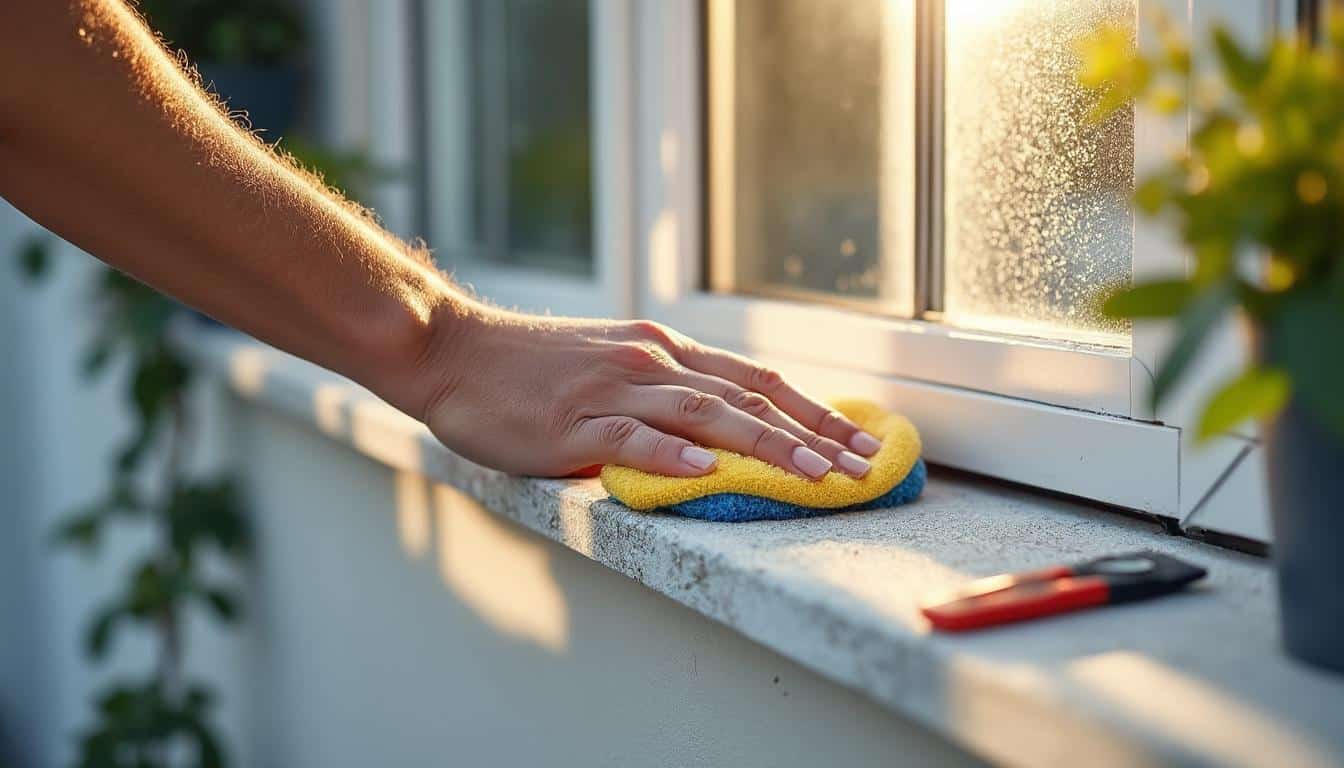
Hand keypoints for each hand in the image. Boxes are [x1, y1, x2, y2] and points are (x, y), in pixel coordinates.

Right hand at [420, 308, 881, 478]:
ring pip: (703, 416)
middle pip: (747, 397)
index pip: (757, 380)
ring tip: (813, 472)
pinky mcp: (573, 423)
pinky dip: (671, 455)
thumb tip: (721, 431)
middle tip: (861, 467)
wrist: (456, 351)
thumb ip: (663, 392)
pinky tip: (706, 472)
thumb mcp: (613, 366)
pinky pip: (630, 439)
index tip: (859, 440)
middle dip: (812, 435)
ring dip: (765, 444)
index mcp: (664, 351)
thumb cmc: (533, 369)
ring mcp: (613, 391)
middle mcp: (650, 363)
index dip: (814, 411)